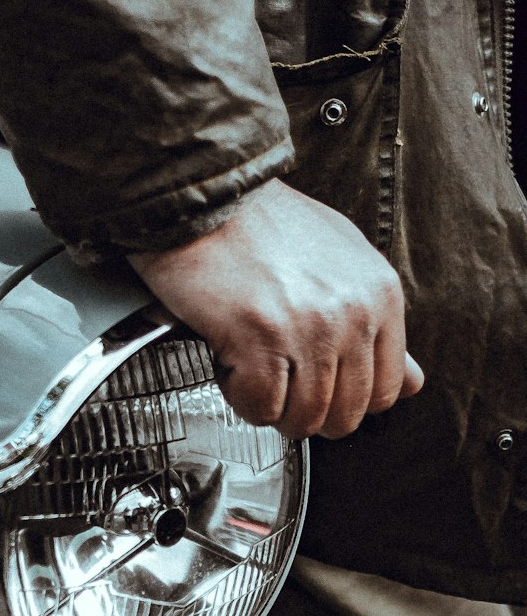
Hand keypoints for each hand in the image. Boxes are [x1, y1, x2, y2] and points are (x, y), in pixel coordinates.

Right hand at [128, 179, 422, 439]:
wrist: (204, 197)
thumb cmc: (261, 224)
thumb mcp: (340, 260)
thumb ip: (376, 324)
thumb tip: (410, 381)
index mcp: (379, 294)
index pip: (386, 391)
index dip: (344, 399)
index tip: (317, 384)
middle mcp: (352, 313)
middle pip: (345, 415)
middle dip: (306, 409)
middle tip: (278, 378)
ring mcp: (309, 328)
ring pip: (302, 418)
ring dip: (269, 403)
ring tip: (250, 364)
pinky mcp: (261, 338)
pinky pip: (259, 406)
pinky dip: (239, 395)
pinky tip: (230, 359)